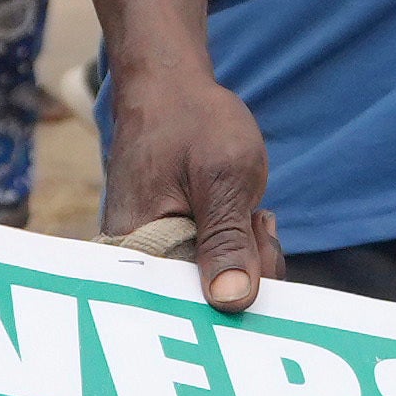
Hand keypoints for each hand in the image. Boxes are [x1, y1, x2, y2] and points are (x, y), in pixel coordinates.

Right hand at [104, 49, 275, 311]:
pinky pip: (214, 267)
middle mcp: (140, 264)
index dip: (239, 289)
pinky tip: (244, 215)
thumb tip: (232, 302)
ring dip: (248, 254)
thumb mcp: (223, 178)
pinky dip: (239, 246)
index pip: (193, 306)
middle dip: (249, 269)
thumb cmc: (191, 123)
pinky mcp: (174, 249)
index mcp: (139, 250)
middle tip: (255, 218)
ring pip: (219, 286)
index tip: (255, 235)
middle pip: (209, 303)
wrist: (168, 88)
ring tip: (247, 208)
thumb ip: (228, 240)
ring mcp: (159, 258)